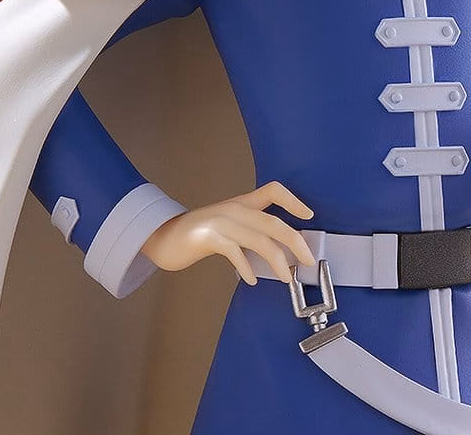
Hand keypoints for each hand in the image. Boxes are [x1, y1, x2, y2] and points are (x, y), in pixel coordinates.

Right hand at [141, 181, 315, 284]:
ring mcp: (220, 221)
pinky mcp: (207, 237)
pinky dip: (246, 267)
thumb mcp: (228, 226)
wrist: (161, 236)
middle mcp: (234, 209)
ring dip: (277, 261)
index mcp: (242, 203)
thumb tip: (279, 250)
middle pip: (273, 222)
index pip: (273, 191)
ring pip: (258, 239)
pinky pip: (234, 251)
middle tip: (309, 259)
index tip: (308, 216)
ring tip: (286, 277)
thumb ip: (250, 231)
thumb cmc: (198, 235)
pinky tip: (251, 280)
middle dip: (295, 242)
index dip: (294, 201)